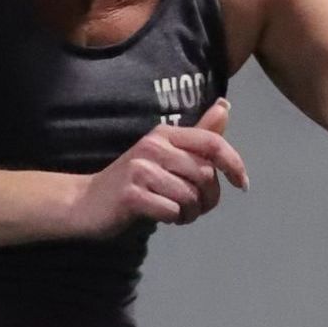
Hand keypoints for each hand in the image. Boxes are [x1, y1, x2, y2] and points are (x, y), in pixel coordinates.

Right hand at [70, 96, 248, 236]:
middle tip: (195, 208)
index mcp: (165, 134)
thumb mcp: (165, 153)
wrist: (86, 201)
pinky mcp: (131, 195)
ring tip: (178, 214)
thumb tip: (225, 106)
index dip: (234, 163)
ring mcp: (140, 170)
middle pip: (204, 175)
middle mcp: (153, 146)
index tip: (242, 184)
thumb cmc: (133, 179)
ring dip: (190, 213)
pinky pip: (171, 211)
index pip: (212, 142)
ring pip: (189, 196)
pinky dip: (173, 219)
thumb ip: (197, 135)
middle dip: (208, 199)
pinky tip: (163, 217)